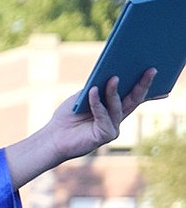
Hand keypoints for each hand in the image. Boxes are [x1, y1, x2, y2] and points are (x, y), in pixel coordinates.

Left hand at [5, 68, 155, 188]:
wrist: (53, 138)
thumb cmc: (67, 116)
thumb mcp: (84, 96)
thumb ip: (98, 87)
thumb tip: (113, 73)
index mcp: (114, 109)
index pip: (134, 94)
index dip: (146, 83)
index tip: (154, 69)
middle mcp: (116, 119)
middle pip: (133, 100)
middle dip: (142, 84)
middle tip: (150, 69)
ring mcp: (113, 128)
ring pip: (118, 106)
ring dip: (114, 91)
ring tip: (114, 77)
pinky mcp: (105, 135)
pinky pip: (103, 115)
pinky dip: (97, 102)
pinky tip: (94, 91)